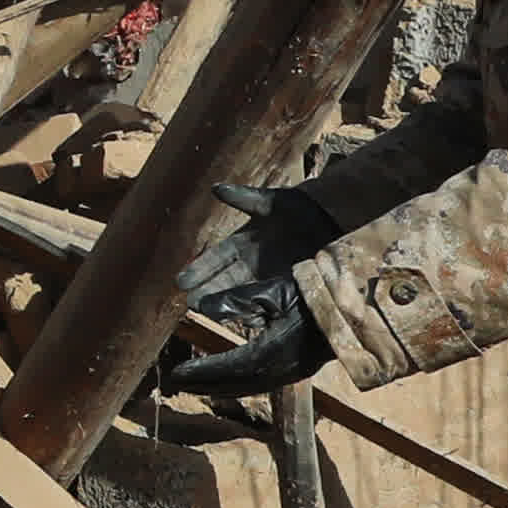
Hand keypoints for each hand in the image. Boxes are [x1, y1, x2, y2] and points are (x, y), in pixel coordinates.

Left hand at [174, 273, 331, 398]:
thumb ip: (237, 300)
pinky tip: (226, 383)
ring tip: (194, 385)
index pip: (228, 366)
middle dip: (203, 384)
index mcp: (273, 351)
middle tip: (176, 382)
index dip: (202, 371)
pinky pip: (260, 386)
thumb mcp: (274, 291)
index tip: (177, 372)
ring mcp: (290, 374)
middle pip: (234, 384)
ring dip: (218, 388)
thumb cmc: (314, 295)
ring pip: (247, 388)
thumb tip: (201, 306)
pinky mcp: (297, 373)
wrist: (355, 310)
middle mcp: (280, 370)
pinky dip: (237, 386)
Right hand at [176, 179, 338, 314]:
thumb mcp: (268, 201)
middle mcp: (249, 262)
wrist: (326, 217)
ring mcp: (266, 275)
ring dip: (224, 303)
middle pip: (223, 279)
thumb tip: (216, 189)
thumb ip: (243, 198)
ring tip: (208, 313)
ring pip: (240, 291)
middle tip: (191, 304)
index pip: (215, 258)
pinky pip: (265, 298)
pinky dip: (253, 308)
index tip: (181, 282)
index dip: (199, 269)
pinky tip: (244, 318)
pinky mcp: (284, 284)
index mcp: (241, 242)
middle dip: (207, 291)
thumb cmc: (296, 207)